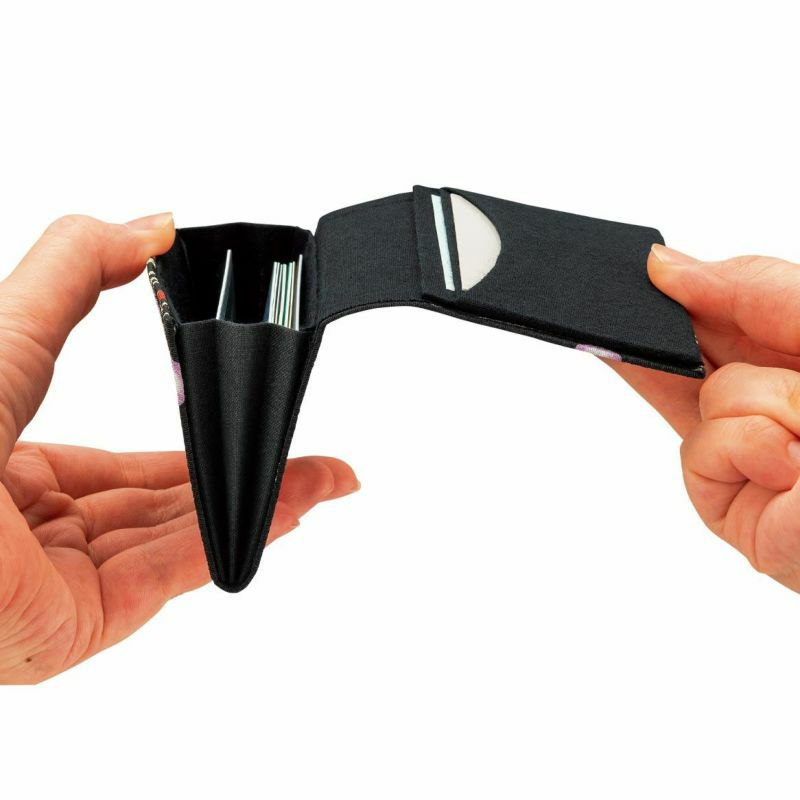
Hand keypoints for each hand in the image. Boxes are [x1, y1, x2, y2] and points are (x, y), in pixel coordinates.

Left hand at [0, 215, 358, 683]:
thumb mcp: (8, 327)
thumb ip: (77, 271)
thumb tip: (154, 224)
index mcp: (8, 472)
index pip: (119, 467)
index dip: (190, 436)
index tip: (240, 419)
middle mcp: (33, 534)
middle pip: (161, 505)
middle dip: (238, 475)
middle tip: (304, 455)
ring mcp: (57, 584)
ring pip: (174, 539)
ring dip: (255, 504)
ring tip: (322, 480)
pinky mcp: (76, 625)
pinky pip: (168, 574)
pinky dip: (234, 537)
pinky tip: (290, 509)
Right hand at [609, 245, 799, 591]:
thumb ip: (751, 284)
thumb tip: (666, 265)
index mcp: (788, 354)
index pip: (710, 315)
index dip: (665, 296)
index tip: (628, 276)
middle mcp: (763, 403)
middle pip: (682, 359)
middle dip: (672, 339)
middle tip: (705, 337)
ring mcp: (742, 455)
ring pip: (705, 398)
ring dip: (765, 402)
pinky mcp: (727, 504)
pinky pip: (702, 447)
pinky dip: (752, 446)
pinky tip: (792, 468)